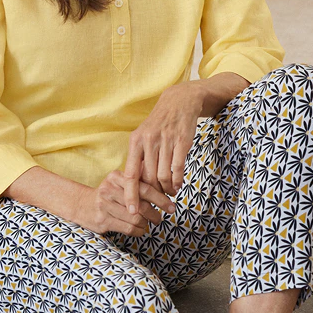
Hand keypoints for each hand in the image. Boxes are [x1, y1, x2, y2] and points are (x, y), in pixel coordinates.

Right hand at [77, 171, 177, 236]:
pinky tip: (141, 229)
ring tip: (149, 223)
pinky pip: (129, 228)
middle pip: (142, 204)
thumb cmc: (108, 194)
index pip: (144, 187)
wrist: (81, 205)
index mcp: (117, 176)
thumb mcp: (119, 181)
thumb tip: (163, 176)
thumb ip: (137, 178)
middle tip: (162, 217)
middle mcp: (110, 189)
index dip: (161, 198)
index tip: (172, 206)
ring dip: (147, 224)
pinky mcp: (103, 220)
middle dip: (156, 213)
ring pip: (136, 219)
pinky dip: (139, 231)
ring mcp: (105, 205)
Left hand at [121, 83, 202, 215]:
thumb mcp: (144, 136)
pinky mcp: (182, 142)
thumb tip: (135, 184)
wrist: (179, 101)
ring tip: (169, 193)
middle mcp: (149, 141)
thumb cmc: (159, 124)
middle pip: (149, 179)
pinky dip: (177, 181)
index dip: (130, 195)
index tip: (132, 211)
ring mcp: (166, 141)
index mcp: (136, 141)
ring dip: (167, 189)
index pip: (130, 174)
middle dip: (153, 194)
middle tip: (157, 202)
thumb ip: (139, 158)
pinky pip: (178, 169)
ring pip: (163, 176)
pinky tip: (177, 185)